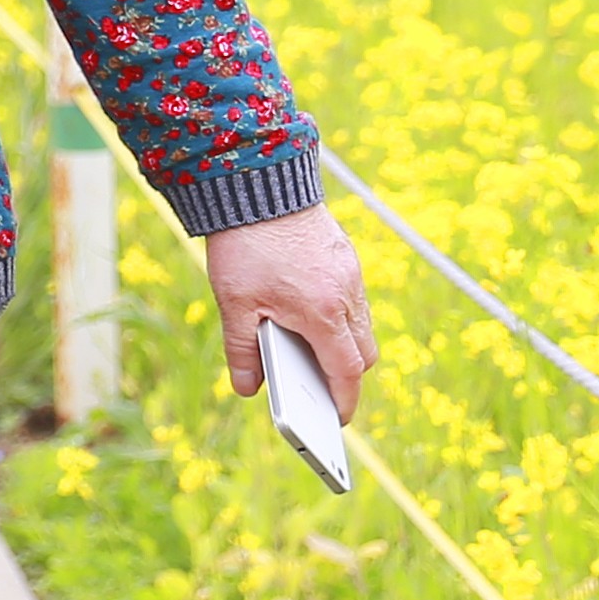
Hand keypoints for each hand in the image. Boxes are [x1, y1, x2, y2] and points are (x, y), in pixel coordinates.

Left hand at [208, 205, 374, 422]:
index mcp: (323, 313)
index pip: (347, 372)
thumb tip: (246, 389)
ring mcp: (350, 273)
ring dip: (344, 342)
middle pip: (363, 352)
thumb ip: (243, 351)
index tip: (338, 419)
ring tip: (309, 352)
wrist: (258, 179)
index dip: (344, 400)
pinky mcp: (345, 255)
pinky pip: (354, 298)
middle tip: (321, 388)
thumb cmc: (245, 243)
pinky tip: (308, 312)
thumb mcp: (234, 303)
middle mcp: (346, 294)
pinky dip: (339, 314)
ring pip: (362, 324)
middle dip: (348, 374)